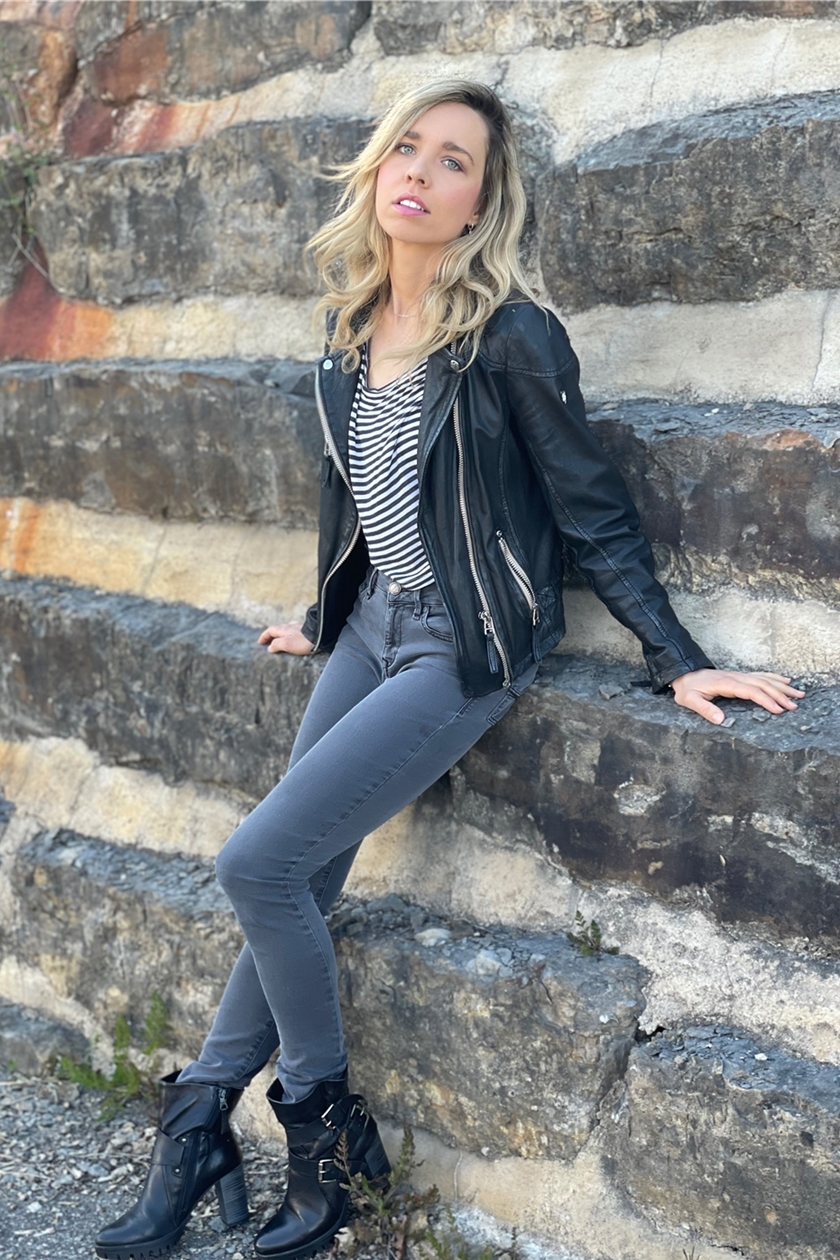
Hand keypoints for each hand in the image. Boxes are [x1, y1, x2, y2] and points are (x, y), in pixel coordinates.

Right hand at [258, 621, 313, 655]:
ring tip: (281, 643)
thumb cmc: (305, 641)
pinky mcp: (307, 631)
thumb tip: (270, 647)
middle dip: (272, 636)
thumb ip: (277, 644)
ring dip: (282, 636)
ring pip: (287, 630)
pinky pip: (295, 633)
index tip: (260, 642)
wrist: (323, 635)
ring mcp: (300, 627)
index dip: (264, 636)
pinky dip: (291, 636)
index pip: (270, 630)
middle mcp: (291, 626)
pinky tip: (295, 641)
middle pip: (278, 629)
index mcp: (284, 629)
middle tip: (269, 643)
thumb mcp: (287, 644)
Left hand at [670, 669, 804, 725]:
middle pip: (763, 684)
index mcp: (726, 684)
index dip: (766, 700)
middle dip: (780, 695)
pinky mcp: (739, 676)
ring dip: (782, 687)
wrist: (684, 674)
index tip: (778, 710)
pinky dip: (775, 677)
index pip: (751, 691)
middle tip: (795, 706)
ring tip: (799, 695)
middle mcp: (736, 677)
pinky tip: (786, 681)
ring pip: (765, 679)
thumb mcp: (689, 700)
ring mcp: (739, 675)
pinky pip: (760, 675)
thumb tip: (721, 720)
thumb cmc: (687, 689)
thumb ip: (704, 709)